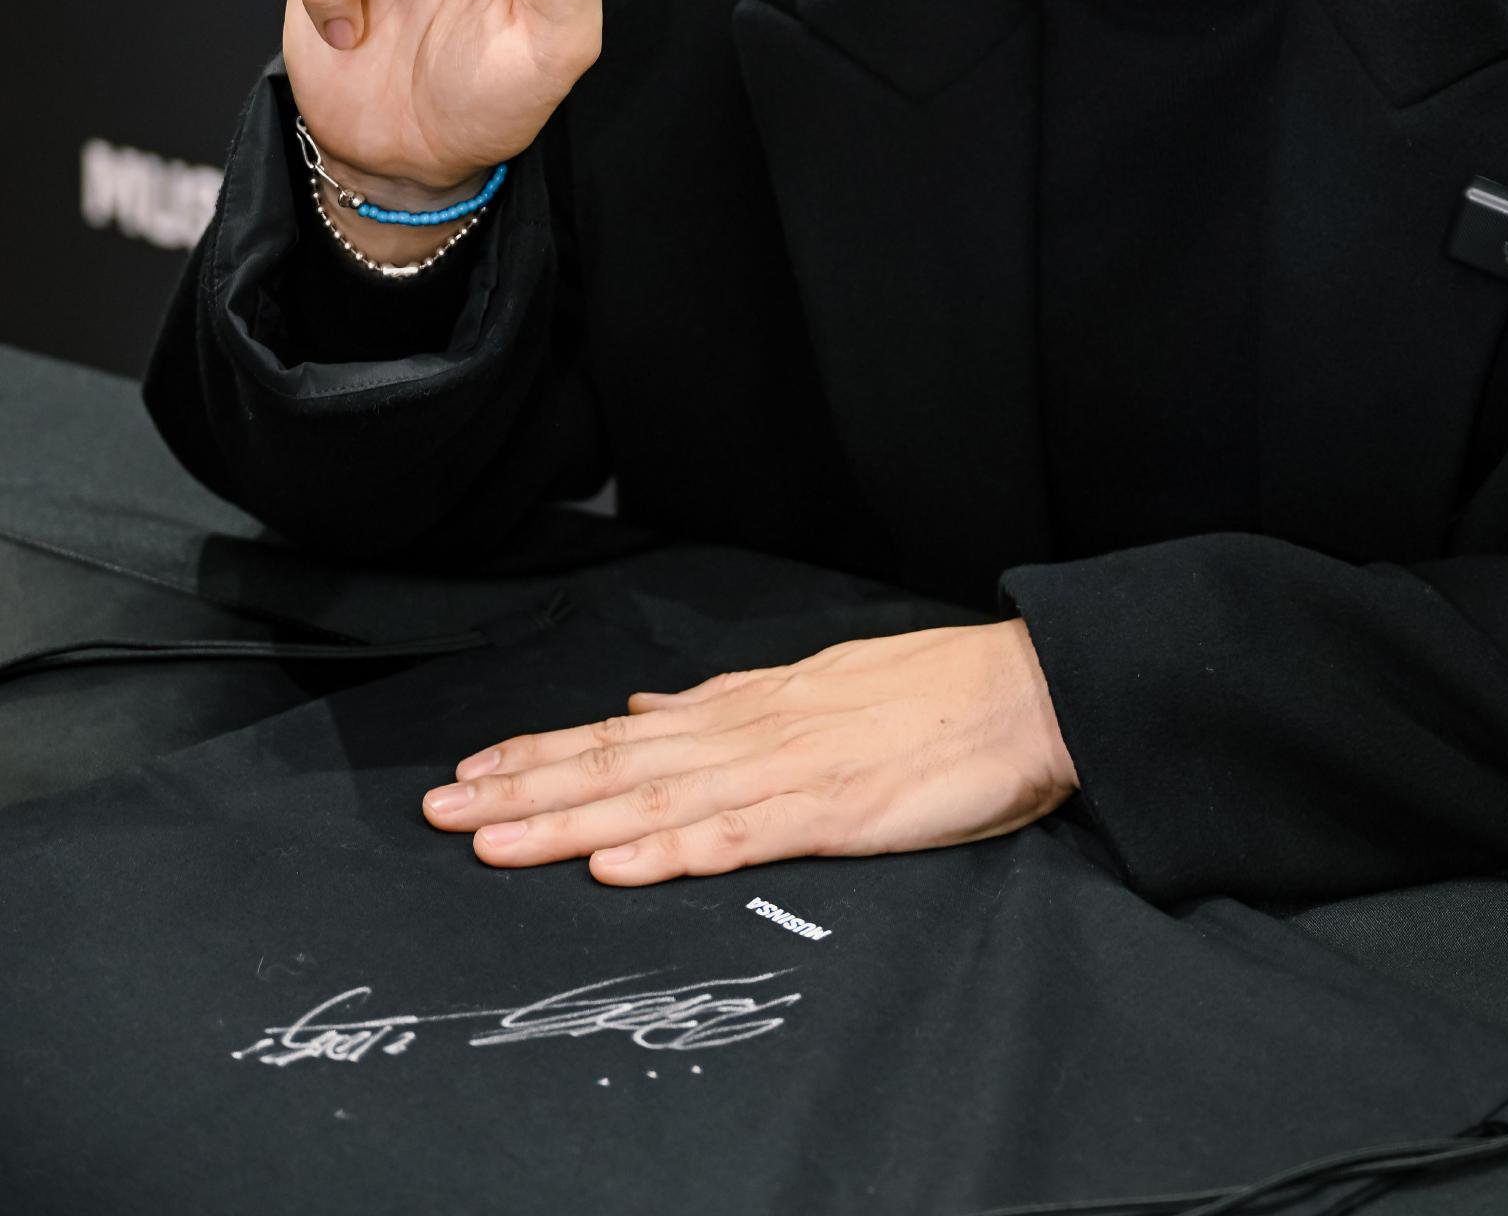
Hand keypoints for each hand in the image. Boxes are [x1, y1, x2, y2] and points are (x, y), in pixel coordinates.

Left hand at [420, 621, 1078, 885]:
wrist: (1025, 692)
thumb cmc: (929, 696)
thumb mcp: (814, 685)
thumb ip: (727, 705)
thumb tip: (649, 710)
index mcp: (748, 709)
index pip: (622, 735)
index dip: (542, 753)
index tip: (469, 771)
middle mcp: (752, 734)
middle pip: (618, 766)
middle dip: (524, 790)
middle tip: (438, 811)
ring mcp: (789, 772)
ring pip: (657, 802)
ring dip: (570, 823)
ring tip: (494, 841)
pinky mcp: (834, 813)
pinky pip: (739, 839)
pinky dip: (674, 853)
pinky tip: (620, 867)